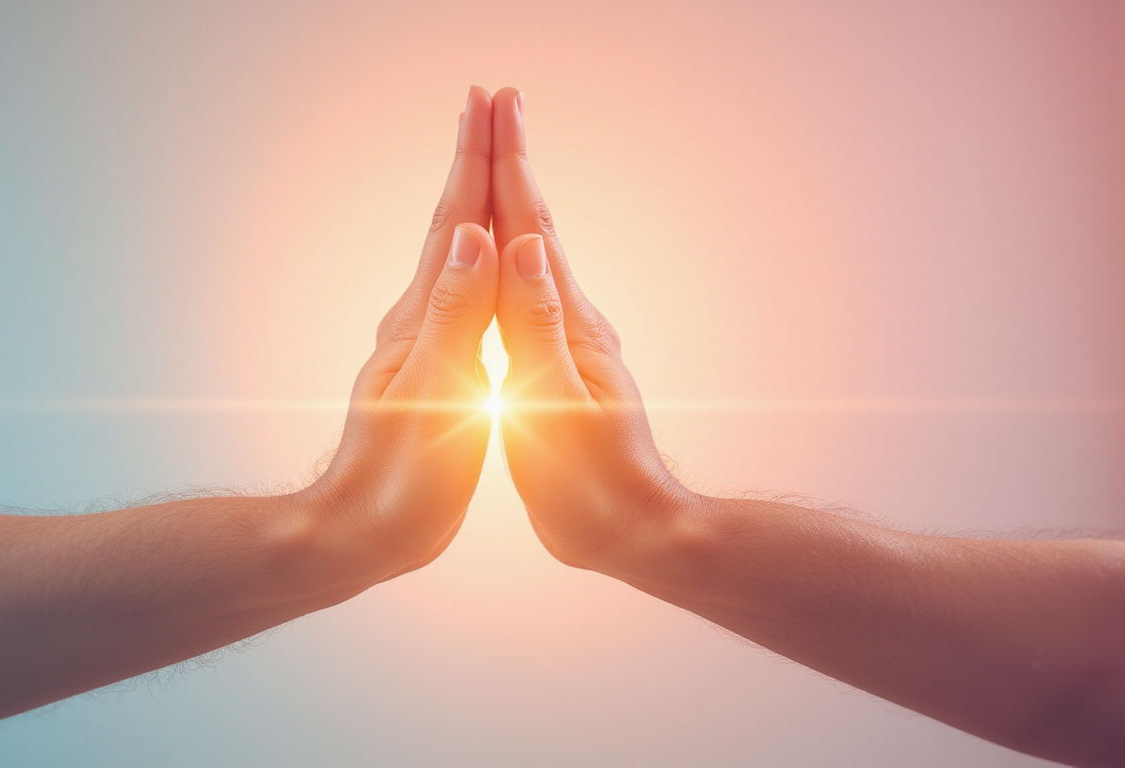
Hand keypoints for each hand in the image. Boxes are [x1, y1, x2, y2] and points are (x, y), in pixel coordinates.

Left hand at [306, 86, 500, 581]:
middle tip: (493, 102)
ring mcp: (425, 342)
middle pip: (454, 222)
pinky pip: (463, 295)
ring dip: (476, 201)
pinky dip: (479, 260)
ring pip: (457, 255)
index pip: (456, 221)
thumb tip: (473, 237)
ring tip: (490, 164)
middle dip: (475, 159)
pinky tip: (483, 263)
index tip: (492, 101)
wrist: (365, 530)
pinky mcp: (437, 370)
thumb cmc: (401, 475)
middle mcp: (420, 317)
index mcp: (423, 317)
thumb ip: (454, 315)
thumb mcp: (434, 392)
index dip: (476, 159)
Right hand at [488, 88, 691, 570]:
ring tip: (494, 162)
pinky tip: (505, 258)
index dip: (510, 163)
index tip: (496, 104)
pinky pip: (527, 293)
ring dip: (511, 201)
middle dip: (510, 160)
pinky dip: (509, 257)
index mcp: (565, 324)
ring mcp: (567, 341)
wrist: (630, 530)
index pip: (531, 227)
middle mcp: (570, 320)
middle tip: (493, 102)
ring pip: (530, 254)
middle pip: (532, 224)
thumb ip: (537, 325)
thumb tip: (525, 246)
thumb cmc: (591, 482)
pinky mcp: (557, 366)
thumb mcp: (556, 404)